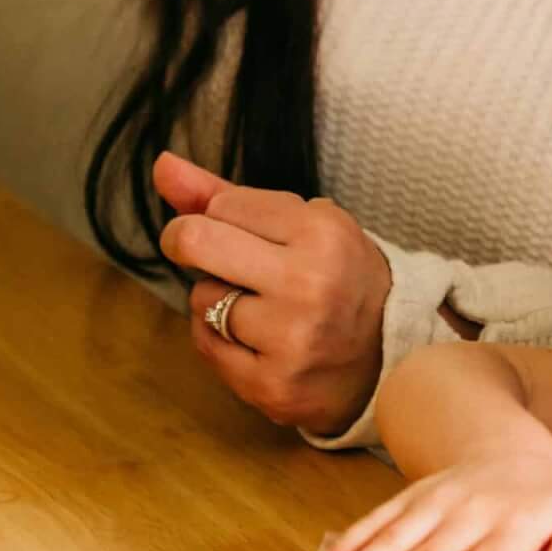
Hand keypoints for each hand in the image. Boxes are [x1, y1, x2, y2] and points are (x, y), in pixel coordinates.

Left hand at [156, 149, 391, 436]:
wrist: (389, 354)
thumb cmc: (338, 275)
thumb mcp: (302, 223)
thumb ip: (227, 193)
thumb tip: (162, 164)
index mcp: (321, 232)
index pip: (223, 204)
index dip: (220, 214)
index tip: (238, 228)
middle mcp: (308, 284)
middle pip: (196, 242)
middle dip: (184, 241)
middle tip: (199, 250)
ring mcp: (290, 340)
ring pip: (201, 300)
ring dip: (214, 299)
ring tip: (257, 306)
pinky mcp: (272, 386)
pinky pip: (206, 346)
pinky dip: (218, 338)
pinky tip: (253, 339)